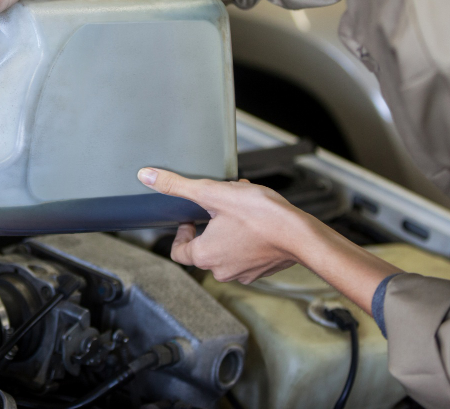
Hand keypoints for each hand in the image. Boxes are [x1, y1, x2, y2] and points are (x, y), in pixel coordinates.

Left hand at [137, 167, 400, 312]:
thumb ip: (177, 186)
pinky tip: (256, 221)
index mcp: (204, 256)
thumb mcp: (213, 193)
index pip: (178, 251)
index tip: (191, 218)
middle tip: (219, 207)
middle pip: (203, 249)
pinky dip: (245, 239)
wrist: (302, 234)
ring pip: (225, 250)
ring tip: (239, 211)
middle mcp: (221, 270)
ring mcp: (243, 273)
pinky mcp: (261, 270)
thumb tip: (147, 176)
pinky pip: (245, 254)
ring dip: (227, 230)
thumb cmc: (261, 216)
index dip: (182, 232)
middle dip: (208, 225)